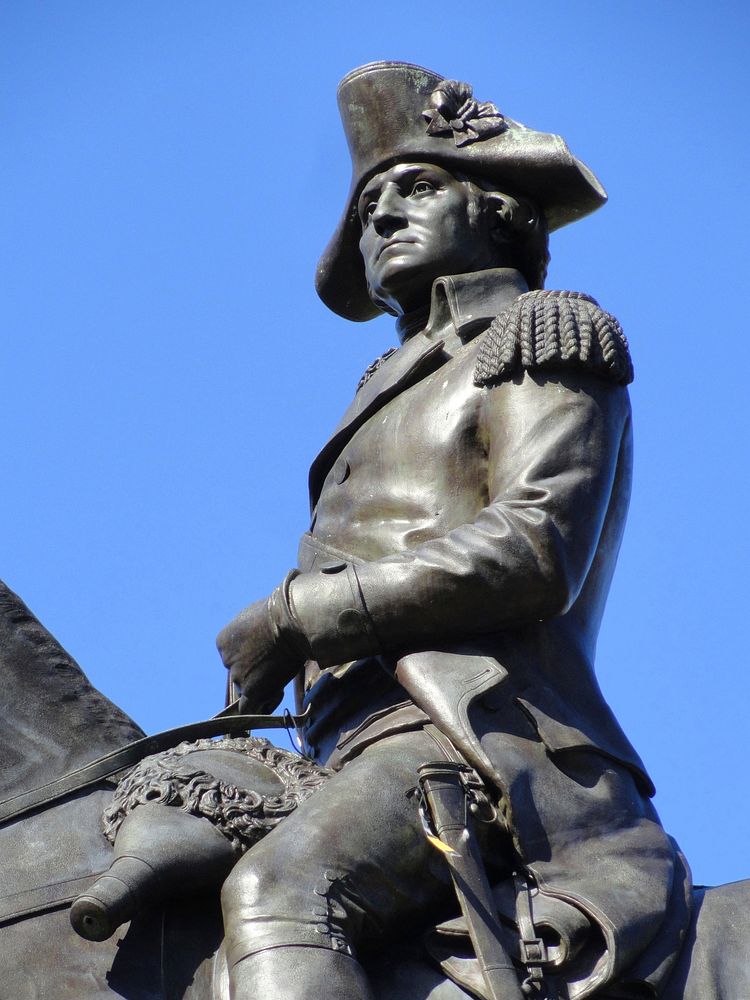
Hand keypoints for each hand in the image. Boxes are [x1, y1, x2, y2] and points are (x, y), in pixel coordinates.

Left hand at [216, 597, 300, 713]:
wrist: (289, 621)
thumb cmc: (279, 612)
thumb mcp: (254, 617)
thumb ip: (251, 632)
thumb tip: (260, 637)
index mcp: (223, 641)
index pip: (234, 657)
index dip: (251, 658)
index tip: (267, 653)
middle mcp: (226, 660)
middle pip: (240, 673)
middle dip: (256, 673)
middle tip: (276, 666)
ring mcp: (238, 676)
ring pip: (246, 690)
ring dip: (262, 688)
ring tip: (281, 676)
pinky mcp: (252, 691)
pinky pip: (250, 709)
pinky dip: (262, 706)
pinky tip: (277, 694)